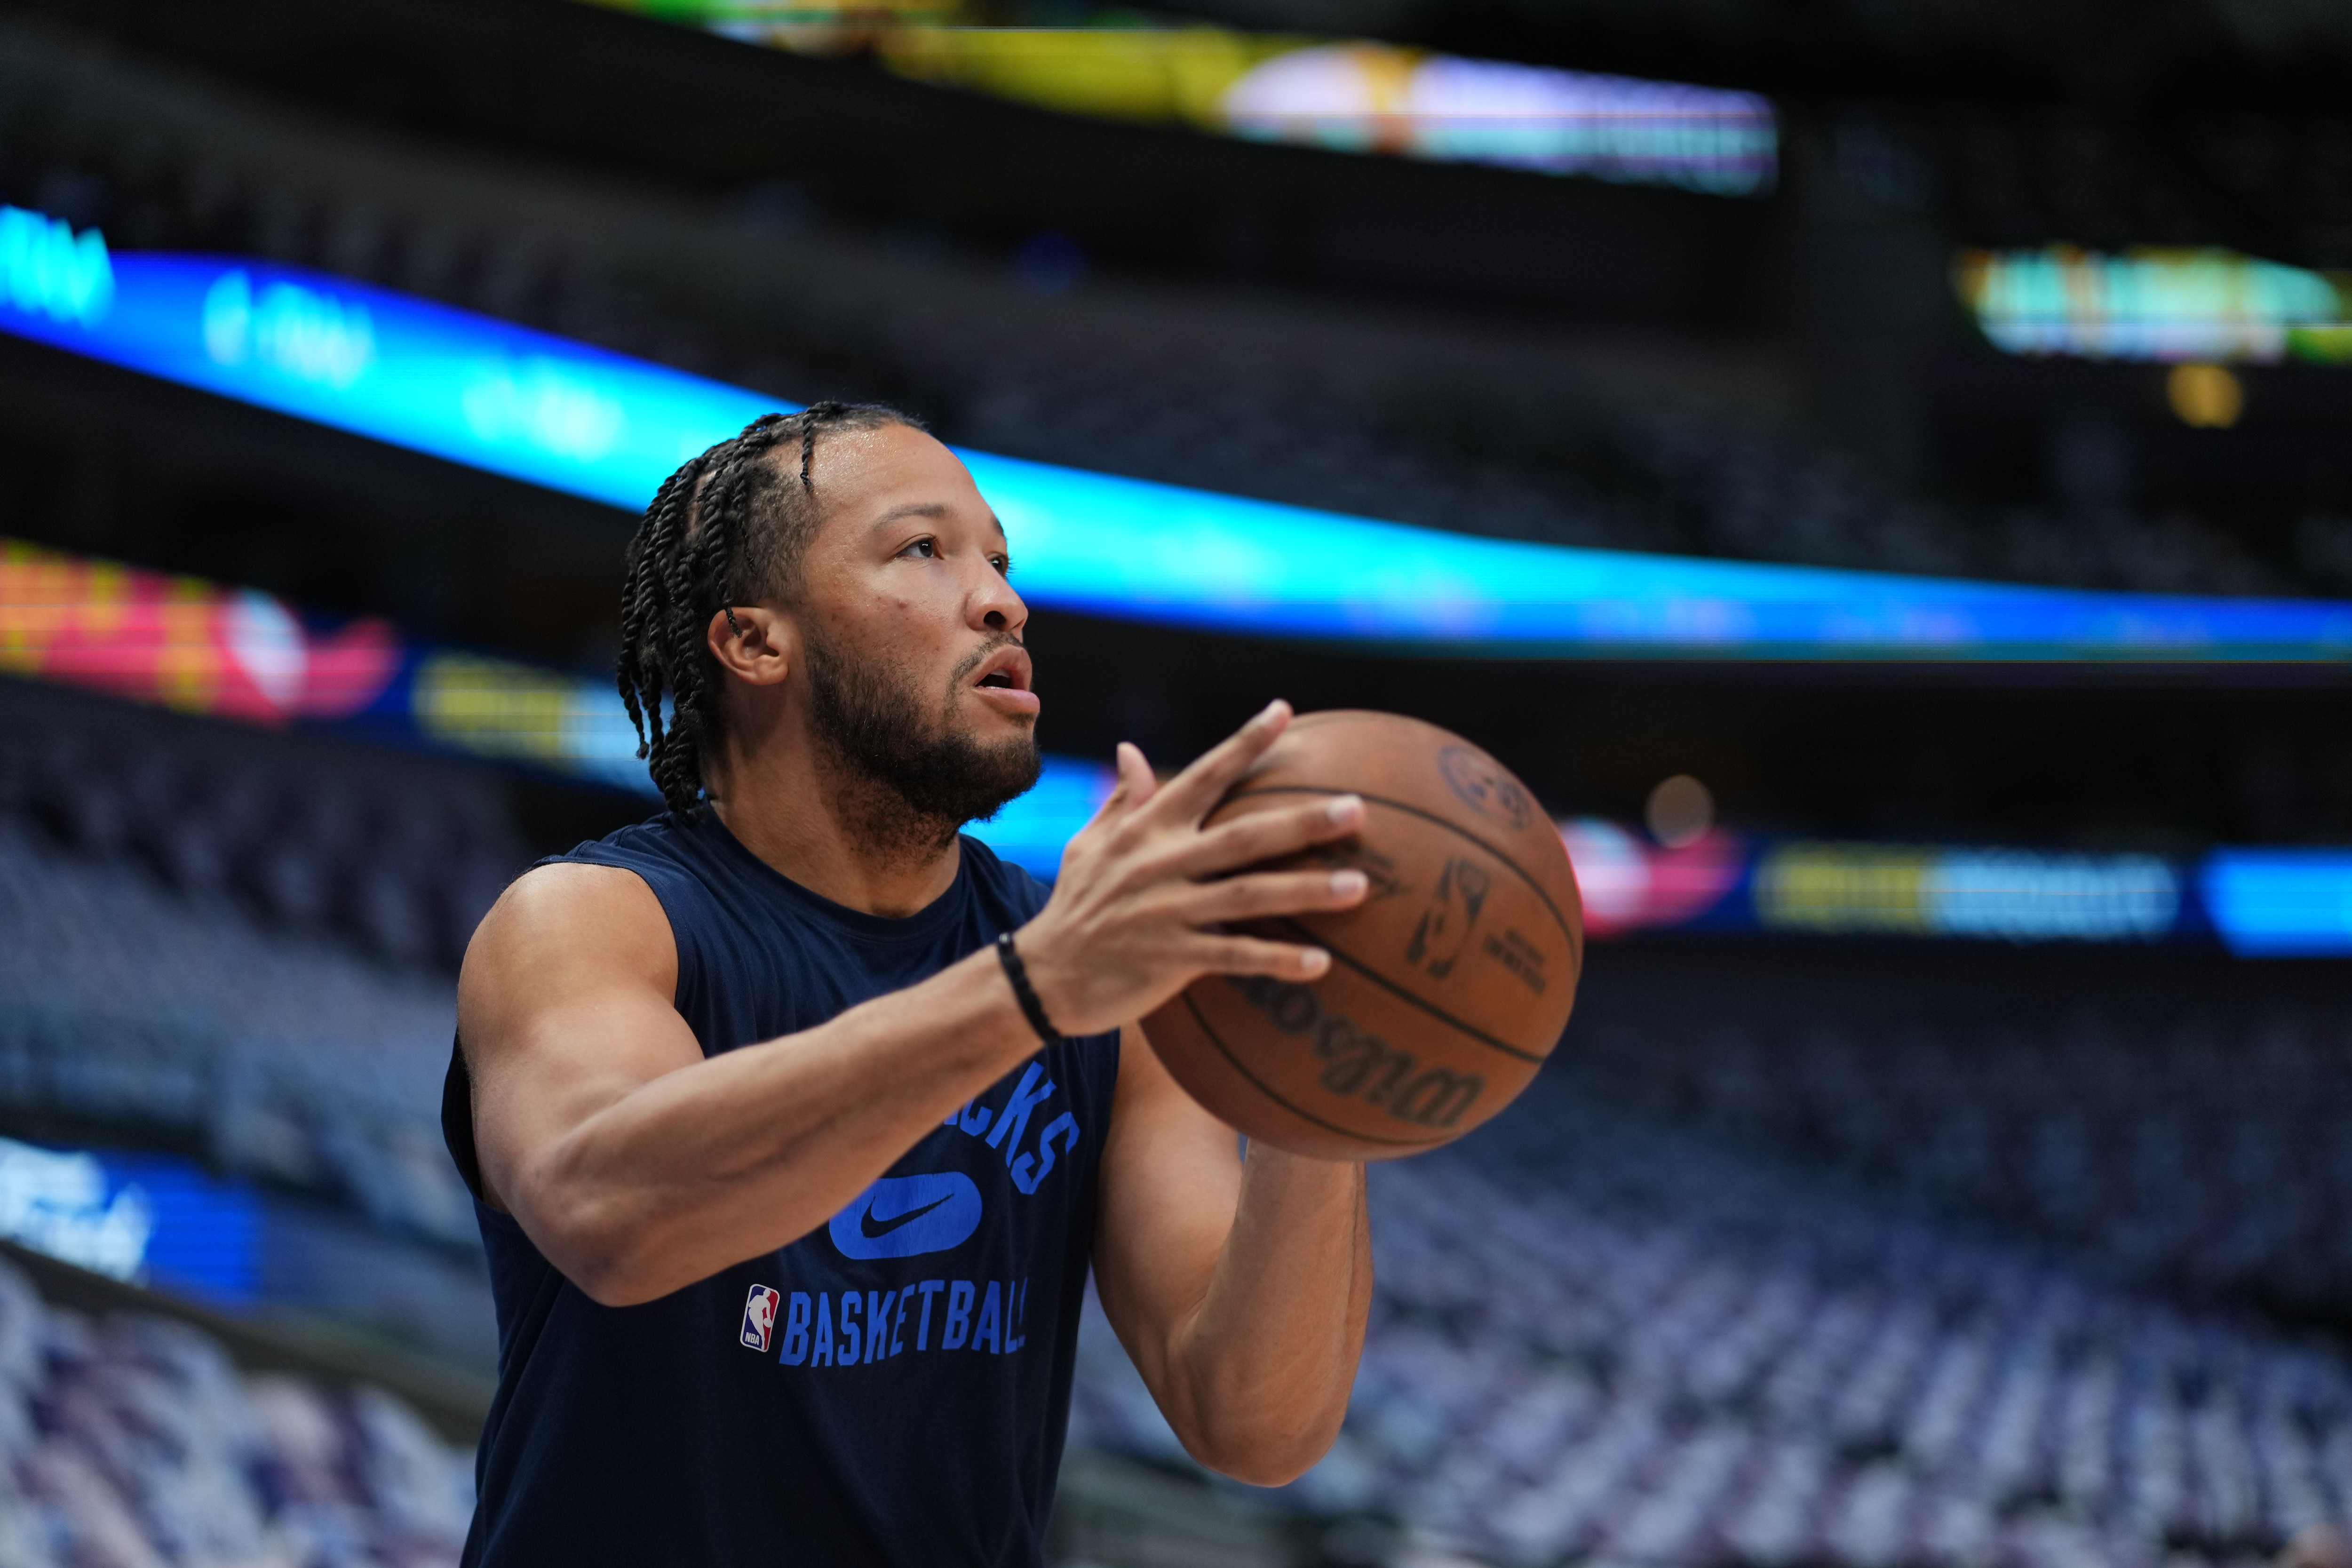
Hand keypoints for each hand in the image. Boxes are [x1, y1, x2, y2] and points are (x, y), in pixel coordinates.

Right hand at [1016, 701, 1367, 1037]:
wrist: (1044, 978)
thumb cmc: (1076, 905)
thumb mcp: (1089, 845)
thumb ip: (1122, 800)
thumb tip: (1131, 749)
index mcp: (1146, 829)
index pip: (1203, 775)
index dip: (1245, 743)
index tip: (1286, 712)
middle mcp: (1161, 863)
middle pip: (1244, 836)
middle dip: (1302, 822)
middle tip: (1357, 809)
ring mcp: (1168, 912)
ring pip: (1248, 896)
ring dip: (1306, 891)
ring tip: (1360, 886)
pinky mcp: (1171, 959)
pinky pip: (1234, 956)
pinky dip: (1277, 960)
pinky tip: (1321, 963)